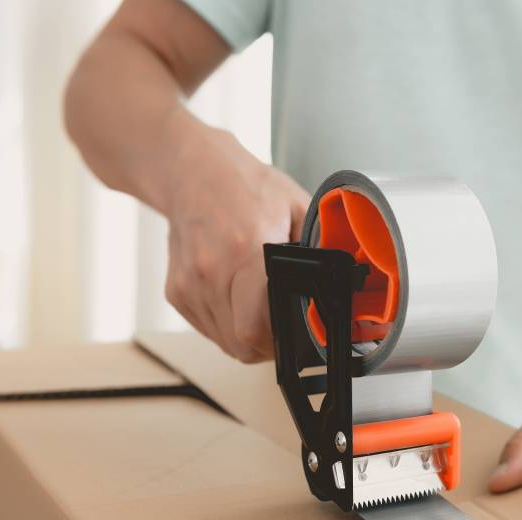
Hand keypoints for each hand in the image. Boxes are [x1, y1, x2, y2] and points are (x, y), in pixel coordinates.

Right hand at [160, 114, 309, 361]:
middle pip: (240, 345)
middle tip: (284, 332)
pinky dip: (227, 325)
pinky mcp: (176, 292)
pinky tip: (239, 301)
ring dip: (247, 337)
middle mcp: (211, 272)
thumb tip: (345, 280)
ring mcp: (189, 285)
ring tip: (262, 310)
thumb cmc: (245, 186)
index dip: (281, 343)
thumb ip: (319, 247)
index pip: (256, 328)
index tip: (297, 336)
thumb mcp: (296, 206)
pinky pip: (207, 329)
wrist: (193, 170)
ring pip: (224, 342)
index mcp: (245, 252)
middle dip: (268, 347)